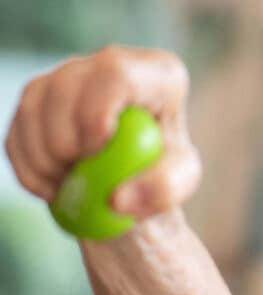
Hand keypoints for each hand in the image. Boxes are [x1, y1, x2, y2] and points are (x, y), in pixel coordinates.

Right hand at [4, 45, 200, 217]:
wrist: (137, 174)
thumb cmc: (165, 169)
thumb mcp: (180, 182)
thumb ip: (163, 189)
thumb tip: (117, 198)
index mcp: (156, 73)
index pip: (116, 74)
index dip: (95, 112)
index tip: (94, 152)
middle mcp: (110, 63)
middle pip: (65, 86)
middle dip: (63, 140)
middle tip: (79, 177)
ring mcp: (71, 75)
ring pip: (33, 103)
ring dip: (43, 156)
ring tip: (69, 185)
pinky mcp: (42, 95)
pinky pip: (18, 126)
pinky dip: (28, 165)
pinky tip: (52, 186)